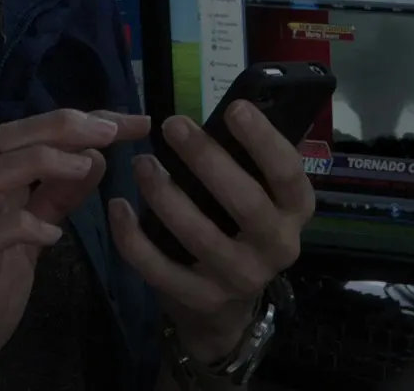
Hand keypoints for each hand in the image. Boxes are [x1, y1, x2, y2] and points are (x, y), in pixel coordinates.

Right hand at [0, 108, 150, 390]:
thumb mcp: (35, 229)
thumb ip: (59, 195)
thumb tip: (94, 157)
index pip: (33, 134)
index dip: (82, 121)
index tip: (131, 121)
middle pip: (3, 138)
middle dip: (59, 126)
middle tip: (110, 131)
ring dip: (39, 162)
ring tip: (85, 166)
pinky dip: (21, 225)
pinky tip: (54, 235)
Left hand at [107, 102, 314, 360]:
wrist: (228, 307)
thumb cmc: (241, 227)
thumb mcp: (260, 193)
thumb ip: (249, 160)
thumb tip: (228, 107)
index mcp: (295, 211)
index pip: (287, 173)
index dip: (263, 140)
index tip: (234, 108)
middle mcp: (277, 247)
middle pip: (245, 201)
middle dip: (205, 159)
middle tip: (171, 125)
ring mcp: (239, 278)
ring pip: (199, 234)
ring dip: (165, 194)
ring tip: (141, 163)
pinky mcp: (201, 299)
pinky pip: (161, 268)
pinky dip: (134, 238)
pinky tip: (118, 208)